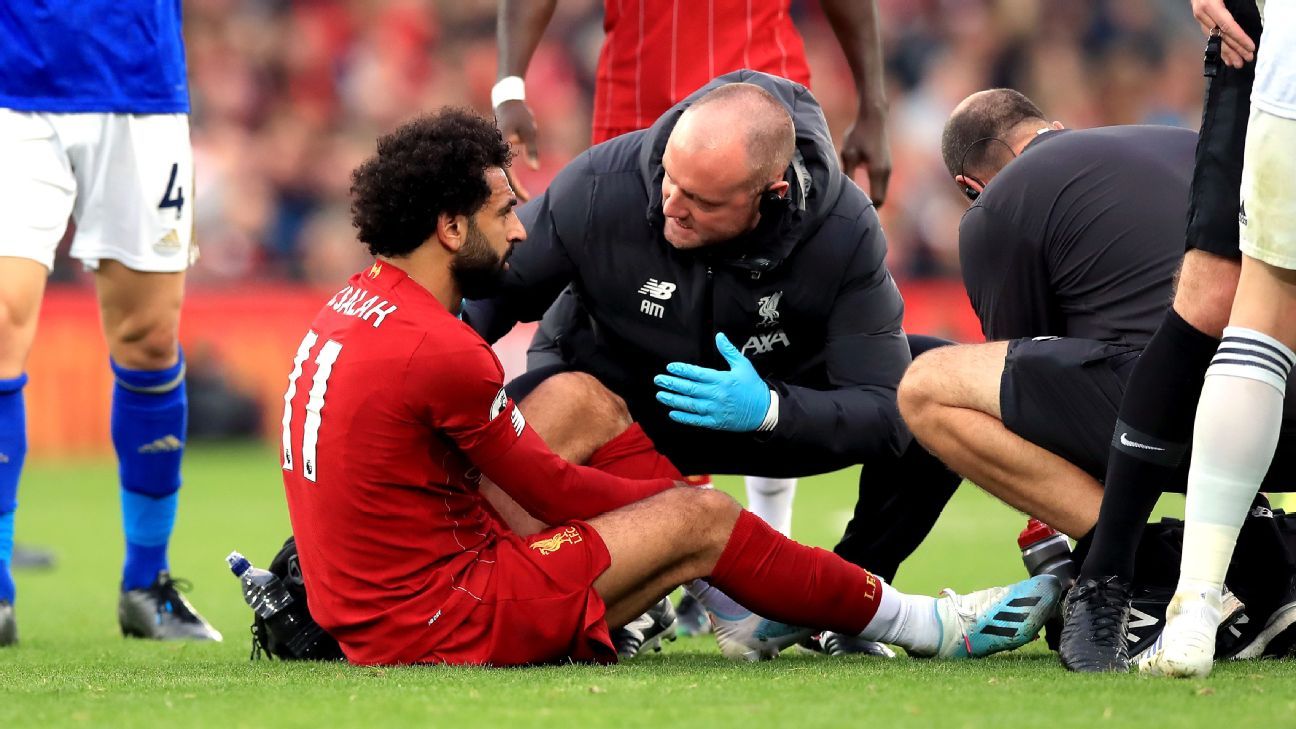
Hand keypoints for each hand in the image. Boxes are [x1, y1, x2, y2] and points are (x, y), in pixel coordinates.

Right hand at [496, 99, 537, 200]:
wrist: (506, 101)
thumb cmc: (520, 114)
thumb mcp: (530, 131)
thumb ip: (531, 150)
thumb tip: (535, 169)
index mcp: (500, 144)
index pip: (506, 170)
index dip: (514, 185)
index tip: (523, 197)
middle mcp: (493, 148)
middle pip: (500, 174)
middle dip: (511, 188)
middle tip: (523, 201)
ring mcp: (493, 148)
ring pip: (499, 170)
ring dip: (509, 183)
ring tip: (520, 195)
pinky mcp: (495, 149)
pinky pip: (499, 165)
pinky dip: (507, 175)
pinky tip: (513, 184)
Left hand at [654, 333, 771, 431]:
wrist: (764, 410)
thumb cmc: (752, 386)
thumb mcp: (743, 365)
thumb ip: (729, 351)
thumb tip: (719, 335)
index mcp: (722, 380)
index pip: (697, 374)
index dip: (682, 370)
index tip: (670, 367)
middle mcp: (717, 395)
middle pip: (690, 389)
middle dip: (672, 384)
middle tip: (658, 380)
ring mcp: (715, 410)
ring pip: (690, 405)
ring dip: (673, 400)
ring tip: (660, 395)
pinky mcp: (716, 422)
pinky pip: (696, 420)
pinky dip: (683, 418)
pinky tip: (672, 414)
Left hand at [840, 110, 890, 207]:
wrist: (874, 117)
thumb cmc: (859, 134)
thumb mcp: (849, 155)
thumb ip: (848, 174)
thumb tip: (844, 192)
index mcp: (878, 171)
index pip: (877, 199)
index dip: (867, 209)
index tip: (855, 215)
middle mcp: (886, 171)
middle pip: (881, 198)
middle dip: (869, 207)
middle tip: (855, 214)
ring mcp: (888, 168)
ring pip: (882, 191)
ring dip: (872, 197)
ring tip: (857, 205)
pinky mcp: (886, 164)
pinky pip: (881, 183)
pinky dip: (874, 189)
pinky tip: (862, 190)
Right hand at [1192, 0, 1255, 68]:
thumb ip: (1235, 2)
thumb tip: (1241, 16)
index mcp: (1210, 6)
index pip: (1227, 26)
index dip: (1240, 38)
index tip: (1251, 47)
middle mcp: (1202, 14)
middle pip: (1221, 36)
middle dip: (1235, 49)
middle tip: (1247, 59)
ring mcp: (1199, 17)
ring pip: (1214, 38)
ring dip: (1226, 52)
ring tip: (1236, 63)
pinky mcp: (1199, 18)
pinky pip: (1209, 35)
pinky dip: (1218, 46)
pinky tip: (1225, 55)